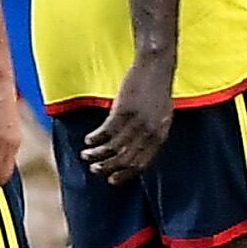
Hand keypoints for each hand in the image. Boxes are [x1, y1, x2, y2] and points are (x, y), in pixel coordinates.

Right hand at [81, 65, 176, 182]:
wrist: (155, 67)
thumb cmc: (156, 91)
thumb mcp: (161, 116)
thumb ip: (151, 134)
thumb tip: (135, 151)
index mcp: (160, 135)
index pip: (142, 164)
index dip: (125, 175)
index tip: (111, 180)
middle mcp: (149, 132)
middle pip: (125, 159)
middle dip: (107, 167)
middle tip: (93, 170)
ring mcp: (137, 121)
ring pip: (112, 147)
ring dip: (96, 154)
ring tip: (85, 155)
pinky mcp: (124, 110)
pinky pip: (105, 132)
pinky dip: (95, 138)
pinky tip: (88, 140)